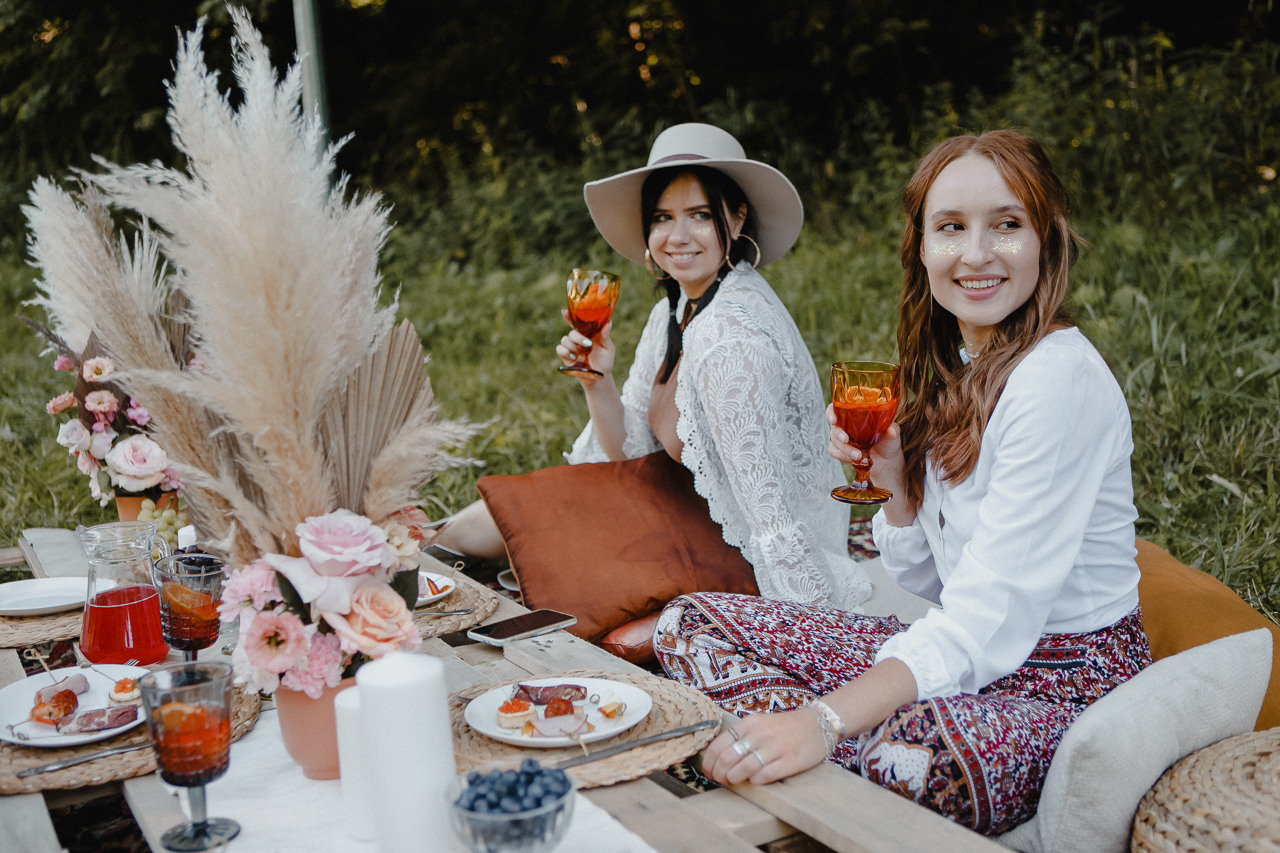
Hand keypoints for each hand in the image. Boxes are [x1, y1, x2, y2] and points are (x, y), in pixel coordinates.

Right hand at [557, 309, 614, 378]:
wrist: (599, 377)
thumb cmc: (605, 361)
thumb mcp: (608, 348)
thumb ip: (606, 336)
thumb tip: (608, 322)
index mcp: (588, 334)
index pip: (578, 322)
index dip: (570, 316)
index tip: (564, 312)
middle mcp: (579, 339)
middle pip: (572, 332)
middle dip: (578, 337)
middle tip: (588, 344)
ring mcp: (571, 347)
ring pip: (565, 339)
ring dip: (573, 346)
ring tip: (580, 354)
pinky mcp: (566, 356)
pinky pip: (559, 349)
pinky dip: (565, 352)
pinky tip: (573, 357)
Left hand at [699, 710, 827, 785]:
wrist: (818, 725)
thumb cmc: (784, 728)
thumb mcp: (759, 724)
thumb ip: (741, 737)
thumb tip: (717, 759)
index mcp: (750, 723)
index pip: (719, 744)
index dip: (709, 762)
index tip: (709, 772)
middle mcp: (761, 733)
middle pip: (728, 758)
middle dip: (719, 774)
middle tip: (721, 780)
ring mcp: (776, 747)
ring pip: (744, 768)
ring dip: (734, 779)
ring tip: (734, 781)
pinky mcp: (790, 761)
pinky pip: (764, 775)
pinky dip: (755, 781)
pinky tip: (755, 781)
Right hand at [827, 407, 906, 500]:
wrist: (887, 461)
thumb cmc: (888, 442)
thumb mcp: (893, 434)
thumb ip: (892, 430)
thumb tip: (891, 429)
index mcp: (855, 415)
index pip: (837, 408)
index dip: (831, 412)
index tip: (833, 418)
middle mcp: (846, 425)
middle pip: (834, 426)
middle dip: (838, 433)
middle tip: (846, 439)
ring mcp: (842, 439)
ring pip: (834, 440)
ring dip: (844, 448)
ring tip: (858, 454)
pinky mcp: (841, 451)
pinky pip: (833, 451)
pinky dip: (842, 455)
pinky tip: (852, 458)